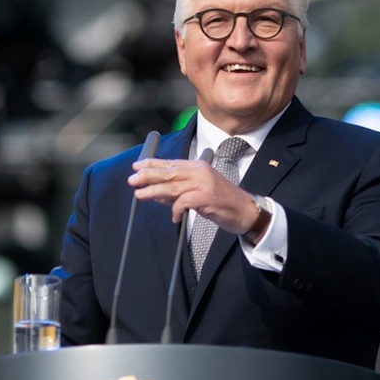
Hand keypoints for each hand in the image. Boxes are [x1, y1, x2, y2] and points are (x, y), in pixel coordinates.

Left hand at [128, 158, 256, 231]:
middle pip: (169, 172)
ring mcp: (204, 183)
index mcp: (198, 167)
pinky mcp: (207, 197)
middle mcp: (200, 172)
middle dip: (148, 175)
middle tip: (132, 180)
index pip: (171, 163)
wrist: (246, 211)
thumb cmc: (222, 202)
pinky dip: (175, 210)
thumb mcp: (199, 192)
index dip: (152, 164)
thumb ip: (178, 191)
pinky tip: (174, 217)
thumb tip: (157, 193)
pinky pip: (183, 202)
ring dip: (154, 191)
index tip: (137, 166)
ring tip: (140, 195)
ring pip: (172, 185)